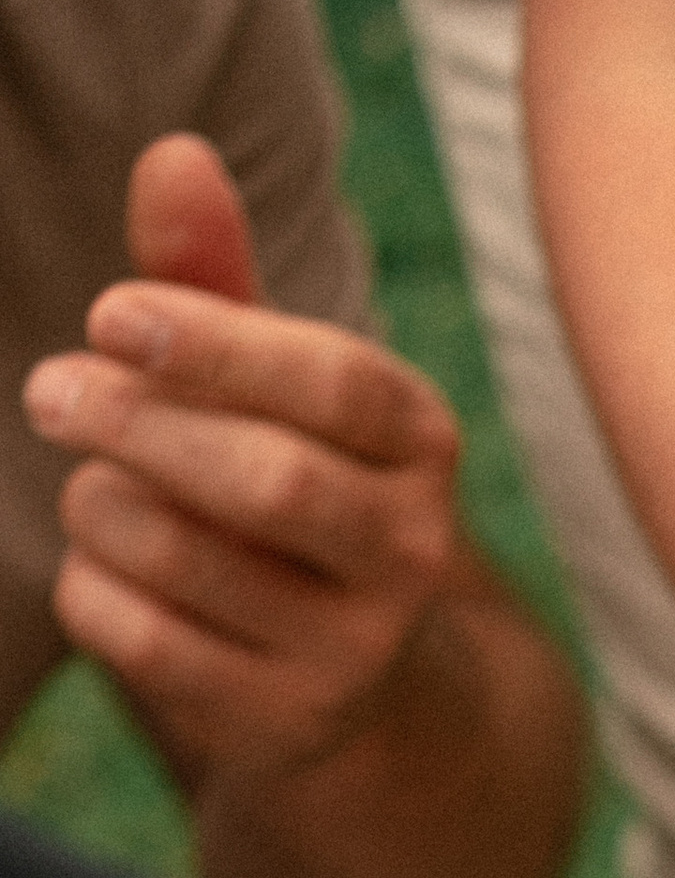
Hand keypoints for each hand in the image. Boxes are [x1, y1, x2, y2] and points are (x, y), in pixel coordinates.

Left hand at [22, 135, 468, 789]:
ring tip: (87, 482)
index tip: (110, 314)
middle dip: (141, 426)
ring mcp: (354, 651)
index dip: (215, 344)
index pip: (335, 383)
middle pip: (272, 482)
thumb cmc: (289, 481)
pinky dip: (97, 591)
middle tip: (48, 390)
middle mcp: (412, 552)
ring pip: (196, 562)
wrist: (350, 675)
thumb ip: (215, 279)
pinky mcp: (286, 724)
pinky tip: (101, 566)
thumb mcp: (268, 384)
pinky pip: (152, 646)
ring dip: (104, 506)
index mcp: (422, 442)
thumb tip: (172, 153)